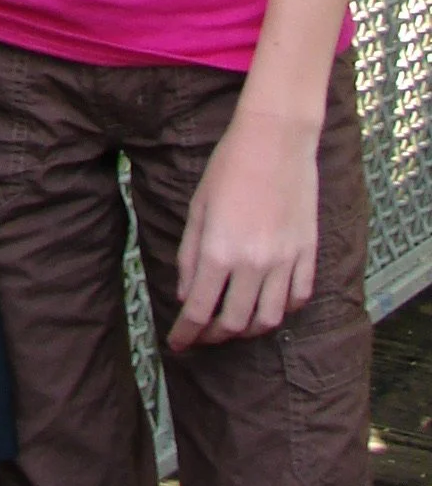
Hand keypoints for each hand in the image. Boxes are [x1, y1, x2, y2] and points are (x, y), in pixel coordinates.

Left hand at [170, 108, 319, 348]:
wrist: (275, 140)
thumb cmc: (228, 168)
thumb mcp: (197, 208)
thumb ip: (190, 256)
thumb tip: (187, 296)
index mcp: (219, 251)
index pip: (199, 310)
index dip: (186, 333)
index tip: (176, 345)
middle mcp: (254, 264)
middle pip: (234, 323)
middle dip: (214, 336)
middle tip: (202, 335)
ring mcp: (285, 262)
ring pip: (269, 319)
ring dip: (247, 330)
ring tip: (233, 325)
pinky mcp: (308, 255)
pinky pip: (298, 299)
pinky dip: (282, 311)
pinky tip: (268, 306)